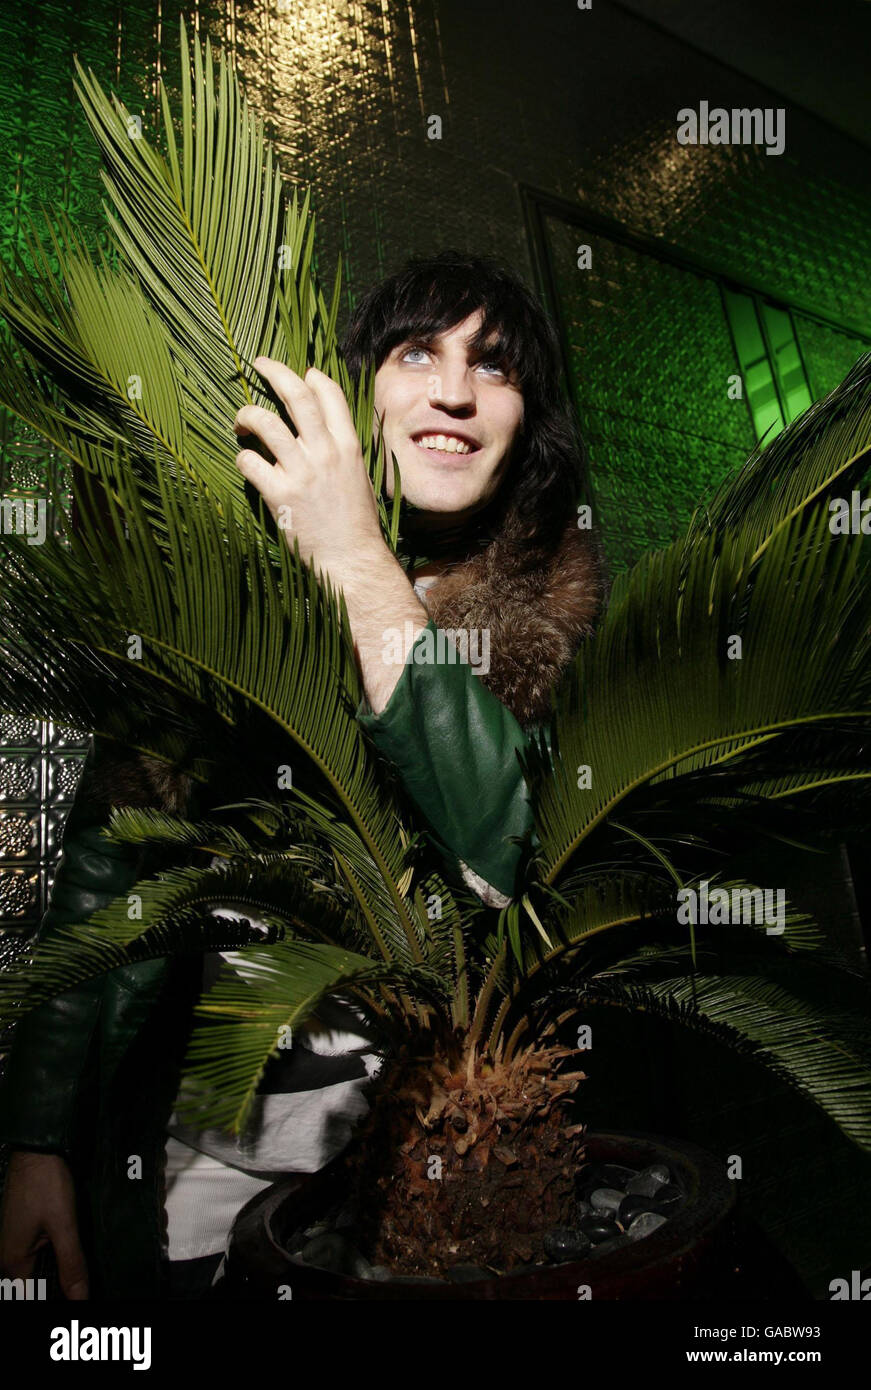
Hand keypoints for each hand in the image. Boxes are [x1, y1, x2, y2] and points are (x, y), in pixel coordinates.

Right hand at [0, 1150, 88, 1298]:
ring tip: (79, 1277)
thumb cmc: (45, 1183)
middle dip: (56, 1289)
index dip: (56, 1300)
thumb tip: (79, 1298)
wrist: (36, 1150)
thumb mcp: (64, 1226)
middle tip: (80, 1288)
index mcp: (13, 1262)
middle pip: (33, 1287)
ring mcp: (14, 1242)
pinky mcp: (23, 1231)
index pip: (32, 1298)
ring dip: (56, 1274)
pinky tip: (70, 1255)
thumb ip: (71, 1265)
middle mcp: (8, 1256)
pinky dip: (53, 1258)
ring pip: (36, 1271)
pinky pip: (36, 1255)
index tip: (76, 1299)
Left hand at [234, 358, 386, 588]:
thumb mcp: (358, 475)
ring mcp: (301, 471)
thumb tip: (324, 425)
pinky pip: (249, 461)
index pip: (329, 393)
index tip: (299, 373)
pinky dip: (243, 458)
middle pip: (296, 395)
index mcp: (347, 445)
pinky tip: (247, 464)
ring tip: (242, 422)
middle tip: (259, 363)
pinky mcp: (279, 493)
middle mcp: (325, 452)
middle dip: (274, 371)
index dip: (310, 376)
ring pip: (265, 422)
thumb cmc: (355, 520)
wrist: (350, 557)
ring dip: (247, 415)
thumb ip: (342, 447)